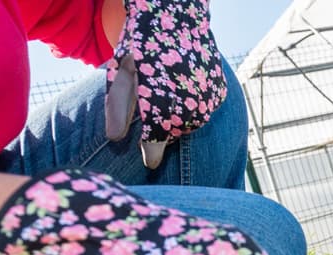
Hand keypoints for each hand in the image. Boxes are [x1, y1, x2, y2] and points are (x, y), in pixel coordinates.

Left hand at [104, 0, 226, 168]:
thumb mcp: (121, 69)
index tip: (148, 162)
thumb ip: (117, 105)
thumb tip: (113, 138)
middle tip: (154, 116)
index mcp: (162, 100)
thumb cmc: (143, 42)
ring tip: (167, 97)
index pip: (156, 142)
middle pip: (175, 134)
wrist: (179, 13)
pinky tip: (182, 88)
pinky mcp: (219, 93)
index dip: (151, 154)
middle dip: (163, 133)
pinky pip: (205, 111)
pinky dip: (193, 108)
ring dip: (178, 121)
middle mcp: (189, 103)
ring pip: (191, 125)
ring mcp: (208, 98)